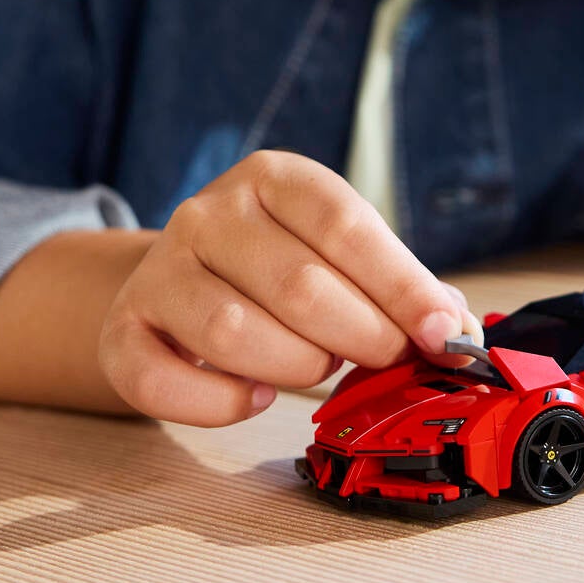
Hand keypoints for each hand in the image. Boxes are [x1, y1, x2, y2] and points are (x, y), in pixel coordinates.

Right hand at [99, 150, 482, 426]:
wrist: (179, 283)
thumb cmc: (280, 270)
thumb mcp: (340, 256)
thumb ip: (399, 288)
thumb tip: (460, 331)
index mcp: (272, 178)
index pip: (345, 225)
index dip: (403, 286)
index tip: (446, 334)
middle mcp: (207, 213)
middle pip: (298, 285)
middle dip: (362, 336)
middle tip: (387, 359)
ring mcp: (159, 270)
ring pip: (232, 331)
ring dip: (296, 367)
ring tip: (317, 368)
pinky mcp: (123, 330)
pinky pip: (163, 380)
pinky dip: (220, 404)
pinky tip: (252, 398)